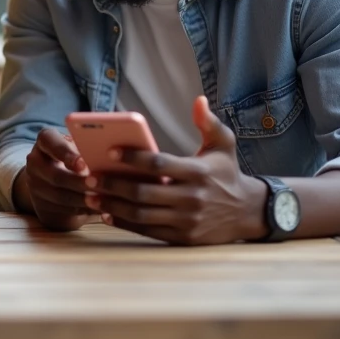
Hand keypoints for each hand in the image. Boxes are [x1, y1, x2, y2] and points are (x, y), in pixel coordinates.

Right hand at [16, 127, 99, 230]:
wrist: (62, 179)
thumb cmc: (78, 156)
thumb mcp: (80, 146)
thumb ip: (89, 148)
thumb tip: (109, 154)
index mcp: (45, 141)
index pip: (49, 141)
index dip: (65, 153)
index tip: (84, 164)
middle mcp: (35, 161)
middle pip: (55, 175)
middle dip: (79, 182)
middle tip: (99, 186)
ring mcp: (34, 185)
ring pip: (59, 196)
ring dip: (83, 199)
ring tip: (104, 199)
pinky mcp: (40, 204)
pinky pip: (62, 210)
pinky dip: (83, 210)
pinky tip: (99, 208)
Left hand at [85, 96, 266, 244]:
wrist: (249, 212)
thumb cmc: (227, 173)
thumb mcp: (223, 145)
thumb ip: (208, 122)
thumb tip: (198, 100)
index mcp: (197, 172)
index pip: (158, 164)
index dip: (132, 158)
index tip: (109, 152)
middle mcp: (192, 197)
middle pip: (143, 192)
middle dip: (113, 185)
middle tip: (90, 176)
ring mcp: (187, 220)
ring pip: (141, 214)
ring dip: (113, 206)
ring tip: (91, 196)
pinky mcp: (183, 238)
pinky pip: (147, 231)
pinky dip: (125, 224)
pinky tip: (107, 214)